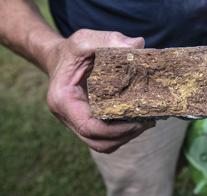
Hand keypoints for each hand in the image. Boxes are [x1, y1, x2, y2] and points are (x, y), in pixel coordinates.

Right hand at [46, 29, 155, 152]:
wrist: (59, 60)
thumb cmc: (70, 51)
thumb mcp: (85, 39)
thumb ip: (108, 39)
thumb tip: (138, 45)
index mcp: (63, 101)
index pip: (89, 127)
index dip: (116, 130)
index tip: (139, 120)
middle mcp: (68, 117)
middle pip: (98, 142)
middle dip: (124, 136)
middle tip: (147, 122)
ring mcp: (76, 122)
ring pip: (102, 143)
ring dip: (125, 137)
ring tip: (145, 122)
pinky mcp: (87, 121)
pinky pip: (104, 136)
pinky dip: (121, 133)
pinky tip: (136, 120)